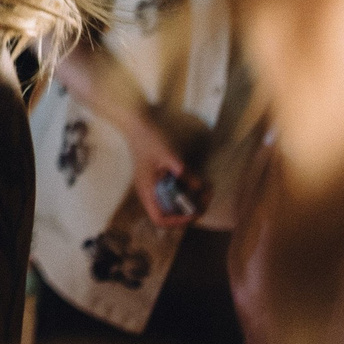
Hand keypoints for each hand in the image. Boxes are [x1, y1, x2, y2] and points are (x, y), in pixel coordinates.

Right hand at [57, 44, 195, 228]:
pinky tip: (199, 180)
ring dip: (191, 200)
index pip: (160, 219)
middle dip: (190, 209)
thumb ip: (183, 171)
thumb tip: (200, 186)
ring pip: (174, 203)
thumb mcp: (167, 154)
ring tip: (207, 189)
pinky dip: (188, 190)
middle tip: (207, 197)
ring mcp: (154, 186)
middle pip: (171, 214)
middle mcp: (150, 192)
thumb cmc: (148, 137)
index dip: (178, 221)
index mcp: (147, 190)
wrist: (136, 122)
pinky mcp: (160, 178)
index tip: (195, 210)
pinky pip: (175, 192)